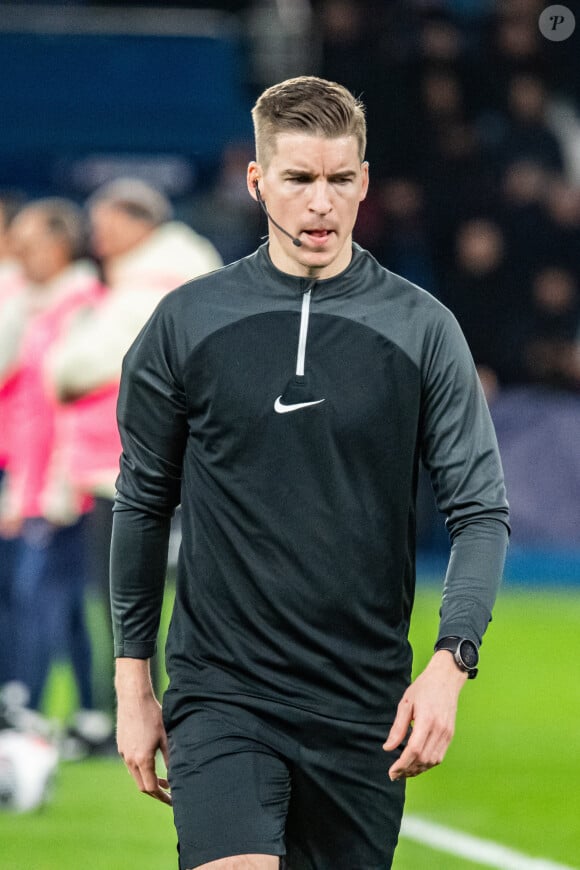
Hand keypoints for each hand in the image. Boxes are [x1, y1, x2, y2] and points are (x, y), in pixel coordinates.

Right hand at [115, 658, 171, 804]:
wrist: (133, 698)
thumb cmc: (153, 715)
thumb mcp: (166, 737)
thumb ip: (170, 758)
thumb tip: (177, 775)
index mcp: (143, 759)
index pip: (151, 788)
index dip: (162, 796)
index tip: (172, 800)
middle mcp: (130, 760)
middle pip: (142, 786)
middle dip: (156, 792)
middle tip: (169, 793)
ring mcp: (123, 754)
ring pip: (135, 776)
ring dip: (148, 780)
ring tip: (163, 779)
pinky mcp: (121, 746)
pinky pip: (130, 765)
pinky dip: (141, 770)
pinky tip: (151, 763)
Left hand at [383, 651, 466, 780]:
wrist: (446, 678)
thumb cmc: (424, 688)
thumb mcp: (405, 703)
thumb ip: (397, 728)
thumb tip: (388, 748)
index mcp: (426, 720)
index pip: (414, 750)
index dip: (402, 764)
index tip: (392, 771)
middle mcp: (439, 729)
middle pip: (423, 759)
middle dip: (408, 770)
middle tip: (395, 774)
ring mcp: (447, 733)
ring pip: (432, 761)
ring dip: (418, 770)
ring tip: (404, 771)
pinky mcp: (450, 734)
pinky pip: (439, 756)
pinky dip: (428, 764)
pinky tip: (417, 763)